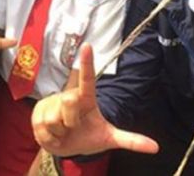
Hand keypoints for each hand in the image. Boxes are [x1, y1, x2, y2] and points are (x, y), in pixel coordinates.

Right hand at [32, 44, 158, 156]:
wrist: (65, 147)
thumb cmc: (88, 136)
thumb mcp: (109, 138)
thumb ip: (131, 140)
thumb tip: (156, 147)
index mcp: (86, 98)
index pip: (88, 79)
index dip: (87, 62)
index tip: (88, 46)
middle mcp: (69, 97)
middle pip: (69, 102)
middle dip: (71, 121)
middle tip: (72, 127)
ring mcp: (52, 104)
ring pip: (55, 119)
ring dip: (60, 132)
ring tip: (62, 131)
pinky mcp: (37, 114)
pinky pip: (43, 129)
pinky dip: (50, 138)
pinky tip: (53, 135)